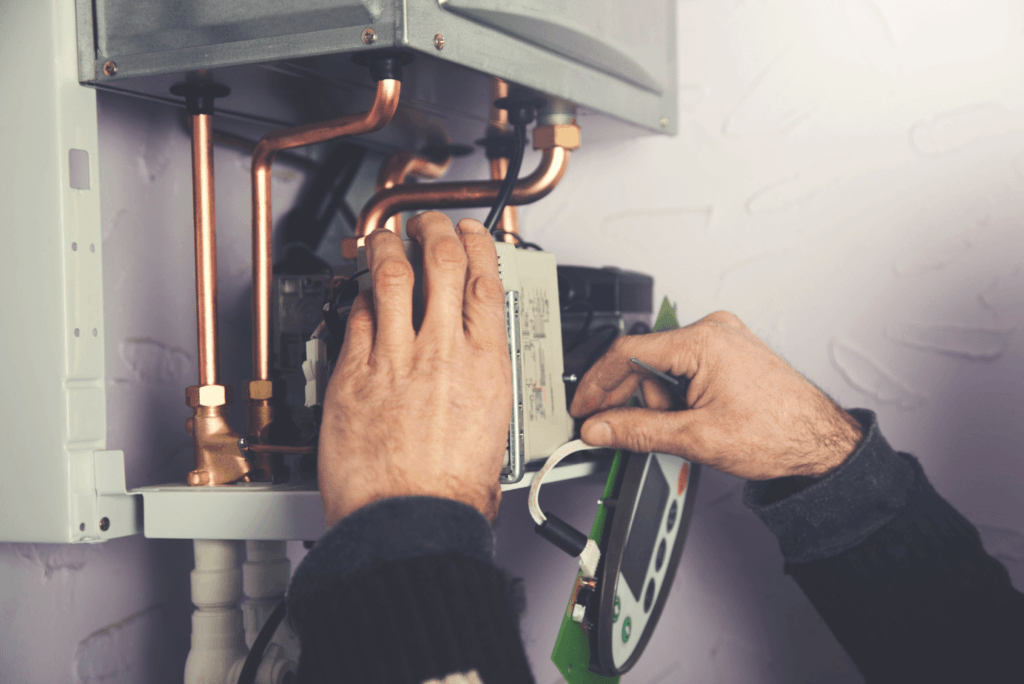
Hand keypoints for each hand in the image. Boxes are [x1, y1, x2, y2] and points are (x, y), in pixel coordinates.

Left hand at [318, 212, 512, 525]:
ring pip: (390, 276)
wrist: (408, 522)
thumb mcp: (495, 436)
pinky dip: (357, 301)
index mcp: (485, 363)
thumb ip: (482, 396)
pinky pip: (354, 319)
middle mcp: (442, 351)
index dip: (476, 244)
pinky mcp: (353, 374)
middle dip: (432, 230)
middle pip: (440, 262)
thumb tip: (476, 389)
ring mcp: (394, 358)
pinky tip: (356, 298)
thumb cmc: (451, 495)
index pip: (484, 280)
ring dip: (386, 247)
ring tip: (382, 238)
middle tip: (425, 224)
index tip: (469, 233)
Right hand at [569, 311, 861, 479]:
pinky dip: (678, 397)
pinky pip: (683, 369)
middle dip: (637, 401)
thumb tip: (599, 428)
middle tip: (634, 433)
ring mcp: (722, 339)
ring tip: (688, 429)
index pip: (627, 351)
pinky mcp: (728, 352)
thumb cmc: (778, 433)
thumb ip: (637, 431)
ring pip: (662, 369)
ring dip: (661, 403)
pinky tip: (694, 419)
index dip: (597, 384)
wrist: (820, 444)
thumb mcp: (695, 438)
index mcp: (703, 340)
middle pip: (644, 360)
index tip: (582, 407)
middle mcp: (713, 330)